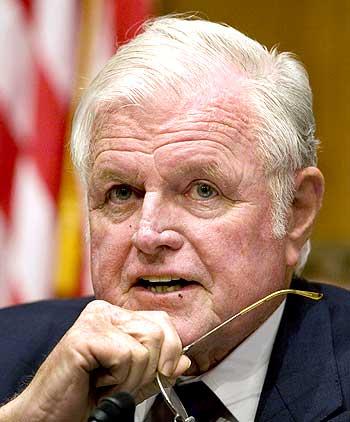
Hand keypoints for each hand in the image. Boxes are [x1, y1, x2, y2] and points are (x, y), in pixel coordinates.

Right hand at [1, 300, 190, 421]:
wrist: (48, 415)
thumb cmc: (86, 395)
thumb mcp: (132, 381)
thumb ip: (157, 369)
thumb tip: (185, 360)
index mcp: (117, 316)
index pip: (162, 320)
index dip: (171, 350)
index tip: (163, 373)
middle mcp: (105, 311)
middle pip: (158, 332)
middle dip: (150, 369)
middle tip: (125, 384)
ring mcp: (94, 320)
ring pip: (146, 345)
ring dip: (133, 378)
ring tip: (110, 385)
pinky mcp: (85, 336)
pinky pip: (127, 355)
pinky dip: (120, 380)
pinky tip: (99, 384)